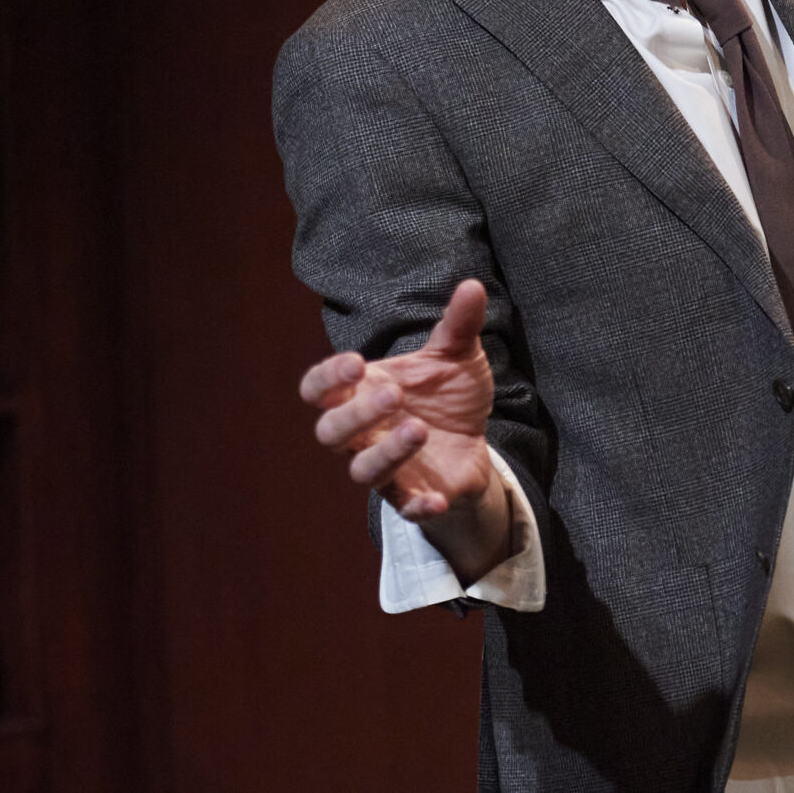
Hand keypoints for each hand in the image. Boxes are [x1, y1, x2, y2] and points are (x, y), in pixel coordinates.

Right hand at [299, 279, 513, 578]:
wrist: (475, 439)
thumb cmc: (448, 393)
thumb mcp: (457, 355)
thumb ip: (458, 324)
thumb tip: (473, 285)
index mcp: (362, 390)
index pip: (318, 389)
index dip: (326, 377)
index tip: (357, 361)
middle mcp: (363, 432)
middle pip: (330, 432)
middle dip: (356, 414)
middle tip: (392, 394)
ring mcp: (385, 466)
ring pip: (361, 470)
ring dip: (385, 452)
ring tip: (420, 429)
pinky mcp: (411, 494)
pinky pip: (403, 508)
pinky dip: (417, 506)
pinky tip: (436, 499)